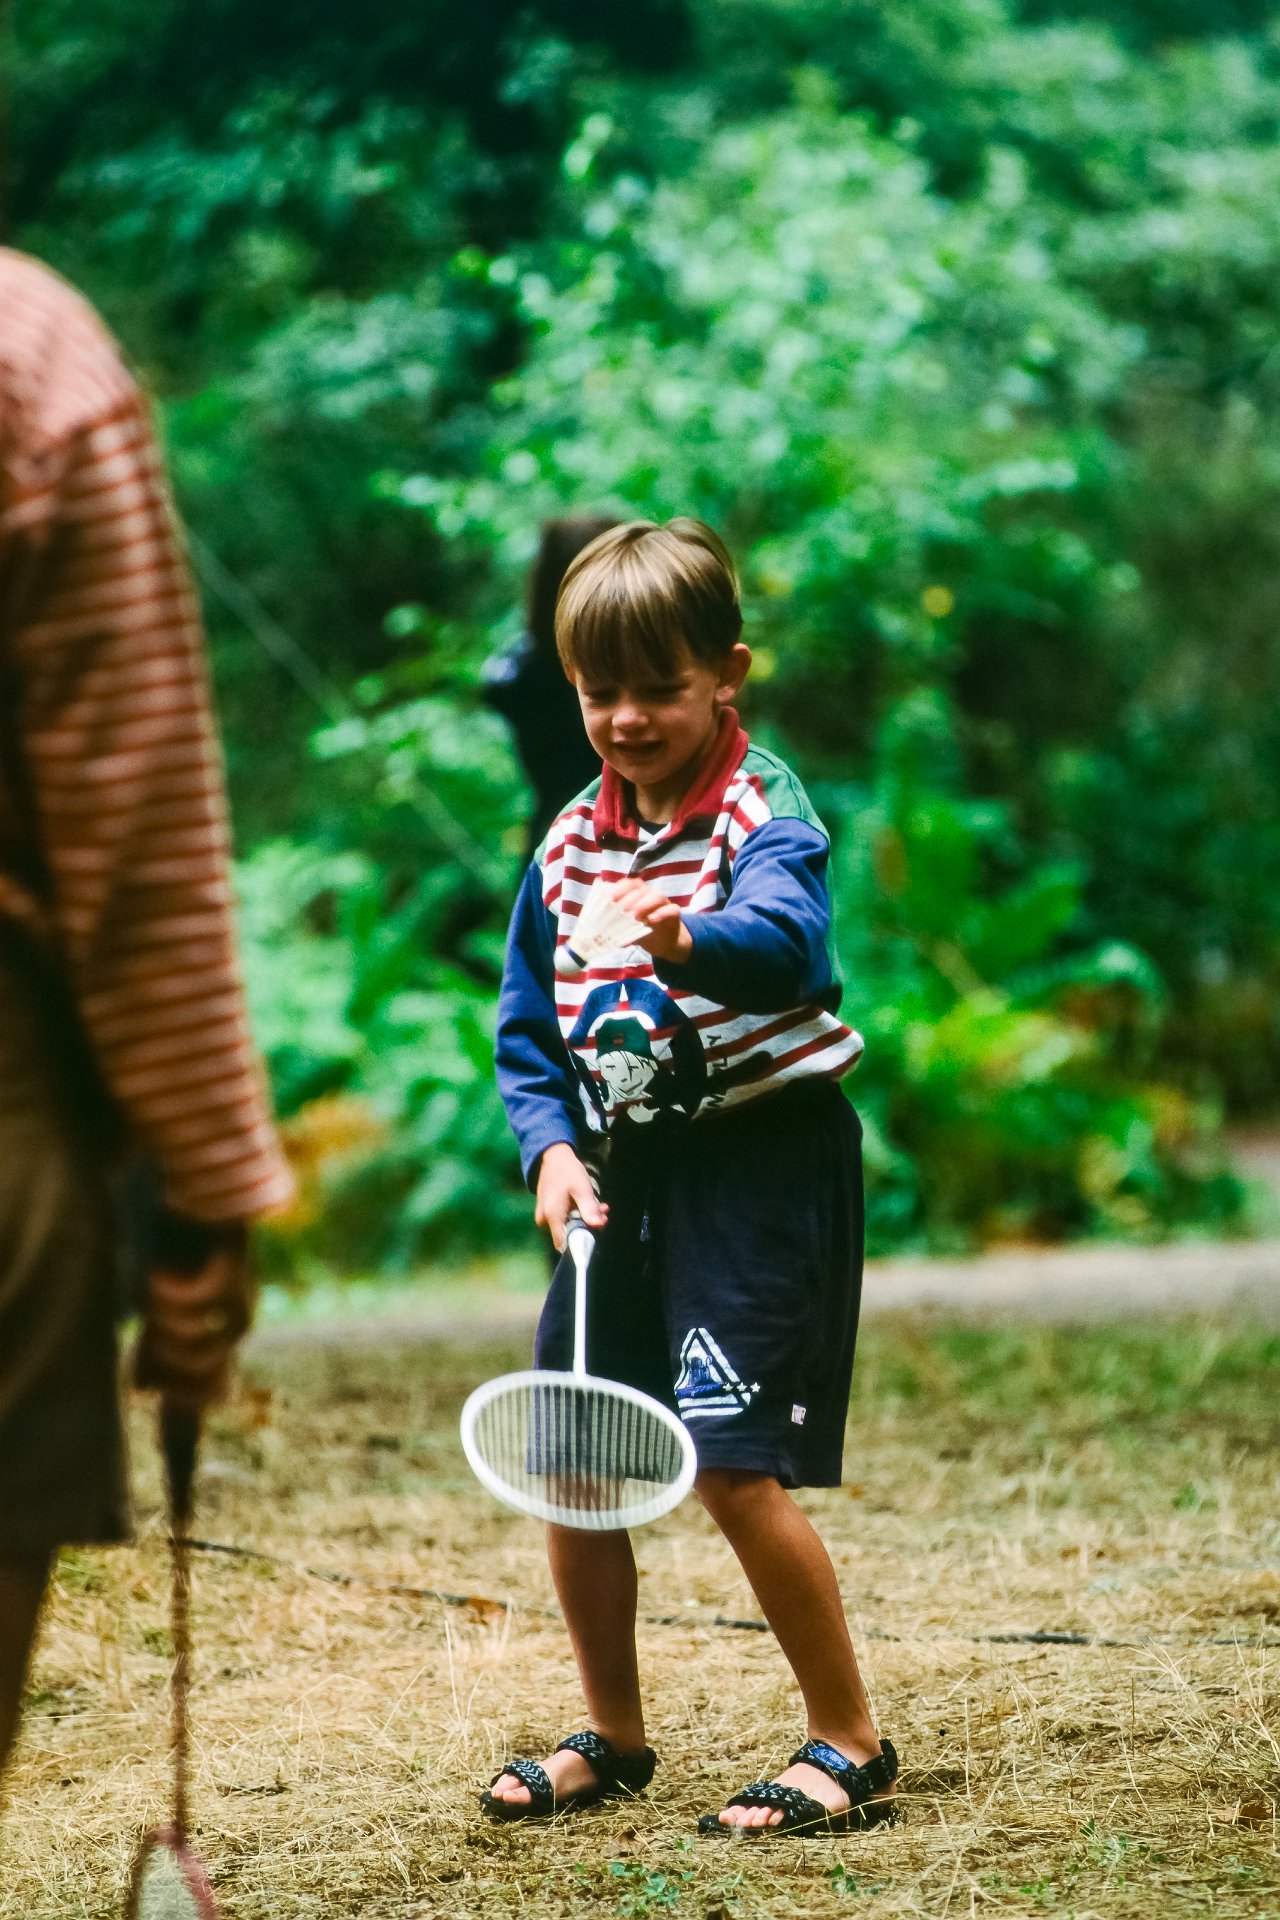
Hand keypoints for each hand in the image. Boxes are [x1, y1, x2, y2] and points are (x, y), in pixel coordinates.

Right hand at [134, 1244, 254, 1411]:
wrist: (188, 1190)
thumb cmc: (171, 1248)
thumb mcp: (159, 1306)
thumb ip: (158, 1344)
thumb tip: (143, 1389)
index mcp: (221, 1333)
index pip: (214, 1389)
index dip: (181, 1394)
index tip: (144, 1384)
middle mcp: (237, 1318)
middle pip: (203, 1367)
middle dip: (164, 1354)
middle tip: (145, 1321)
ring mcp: (243, 1291)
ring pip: (205, 1334)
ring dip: (165, 1318)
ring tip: (151, 1289)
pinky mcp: (237, 1260)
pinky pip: (204, 1295)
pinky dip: (173, 1290)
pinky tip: (156, 1272)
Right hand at [535, 1143, 607, 1249]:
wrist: (553, 1156)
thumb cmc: (567, 1170)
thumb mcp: (582, 1188)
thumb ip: (589, 1208)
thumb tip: (598, 1225)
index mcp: (552, 1215)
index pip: (564, 1243)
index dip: (580, 1242)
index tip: (596, 1232)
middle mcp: (545, 1219)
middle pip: (568, 1234)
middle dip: (588, 1226)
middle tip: (602, 1214)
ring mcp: (544, 1215)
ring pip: (568, 1225)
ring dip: (584, 1218)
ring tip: (599, 1206)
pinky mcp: (547, 1211)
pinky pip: (563, 1218)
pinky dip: (577, 1213)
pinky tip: (588, 1203)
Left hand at [610, 878, 692, 965]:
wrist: (664, 942)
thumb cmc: (641, 930)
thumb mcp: (626, 928)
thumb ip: (615, 927)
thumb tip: (600, 934)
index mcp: (635, 895)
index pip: (627, 884)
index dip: (619, 889)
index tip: (610, 899)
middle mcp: (649, 895)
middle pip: (640, 889)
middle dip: (629, 899)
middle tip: (621, 911)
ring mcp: (663, 903)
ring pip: (657, 895)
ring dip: (645, 904)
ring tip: (636, 916)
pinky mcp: (674, 914)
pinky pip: (672, 909)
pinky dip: (662, 913)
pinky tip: (652, 920)